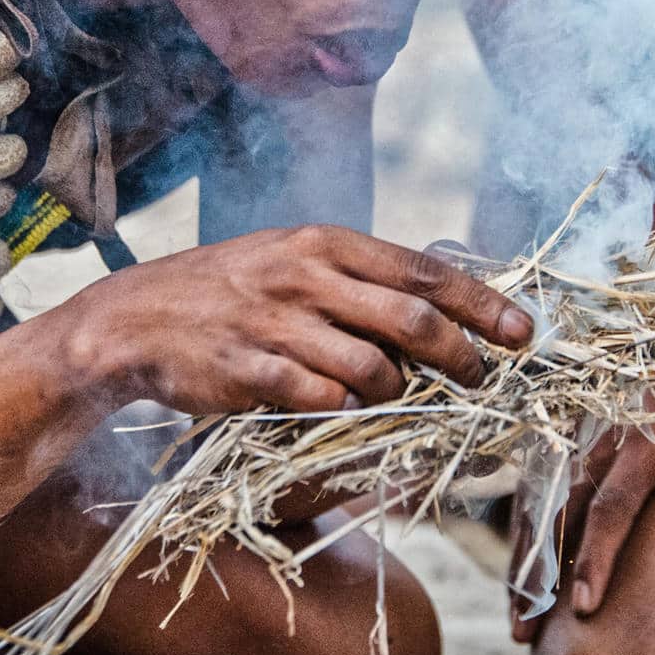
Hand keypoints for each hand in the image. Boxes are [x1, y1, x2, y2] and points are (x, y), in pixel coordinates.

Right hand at [57, 224, 533, 414]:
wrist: (132, 320)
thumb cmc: (226, 292)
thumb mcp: (292, 261)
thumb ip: (358, 280)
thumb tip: (439, 310)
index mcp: (324, 243)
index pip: (424, 270)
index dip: (483, 304)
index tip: (522, 332)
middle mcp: (306, 276)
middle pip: (413, 320)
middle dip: (462, 357)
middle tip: (483, 380)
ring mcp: (276, 323)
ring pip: (373, 367)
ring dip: (400, 394)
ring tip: (400, 399)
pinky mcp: (248, 370)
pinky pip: (320, 399)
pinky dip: (345, 411)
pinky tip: (345, 410)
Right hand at [510, 376, 654, 641]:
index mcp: (644, 436)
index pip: (613, 506)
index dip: (597, 556)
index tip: (585, 605)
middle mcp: (598, 437)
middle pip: (562, 515)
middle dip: (541, 576)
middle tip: (527, 634)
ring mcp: (573, 436)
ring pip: (539, 507)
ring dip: (523, 565)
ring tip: (517, 625)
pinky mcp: (562, 437)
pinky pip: (535, 493)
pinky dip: (523, 538)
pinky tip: (521, 582)